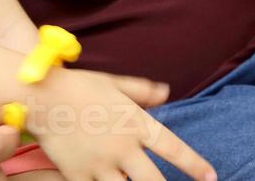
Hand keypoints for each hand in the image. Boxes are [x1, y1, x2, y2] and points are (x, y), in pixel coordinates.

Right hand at [23, 68, 215, 180]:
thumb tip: (167, 93)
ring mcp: (100, 165)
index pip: (173, 148)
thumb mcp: (115, 84)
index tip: (211, 177)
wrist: (43, 97)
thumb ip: (143, 91)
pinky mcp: (78, 176)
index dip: (194, 165)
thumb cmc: (80, 87)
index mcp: (135, 123)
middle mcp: (122, 148)